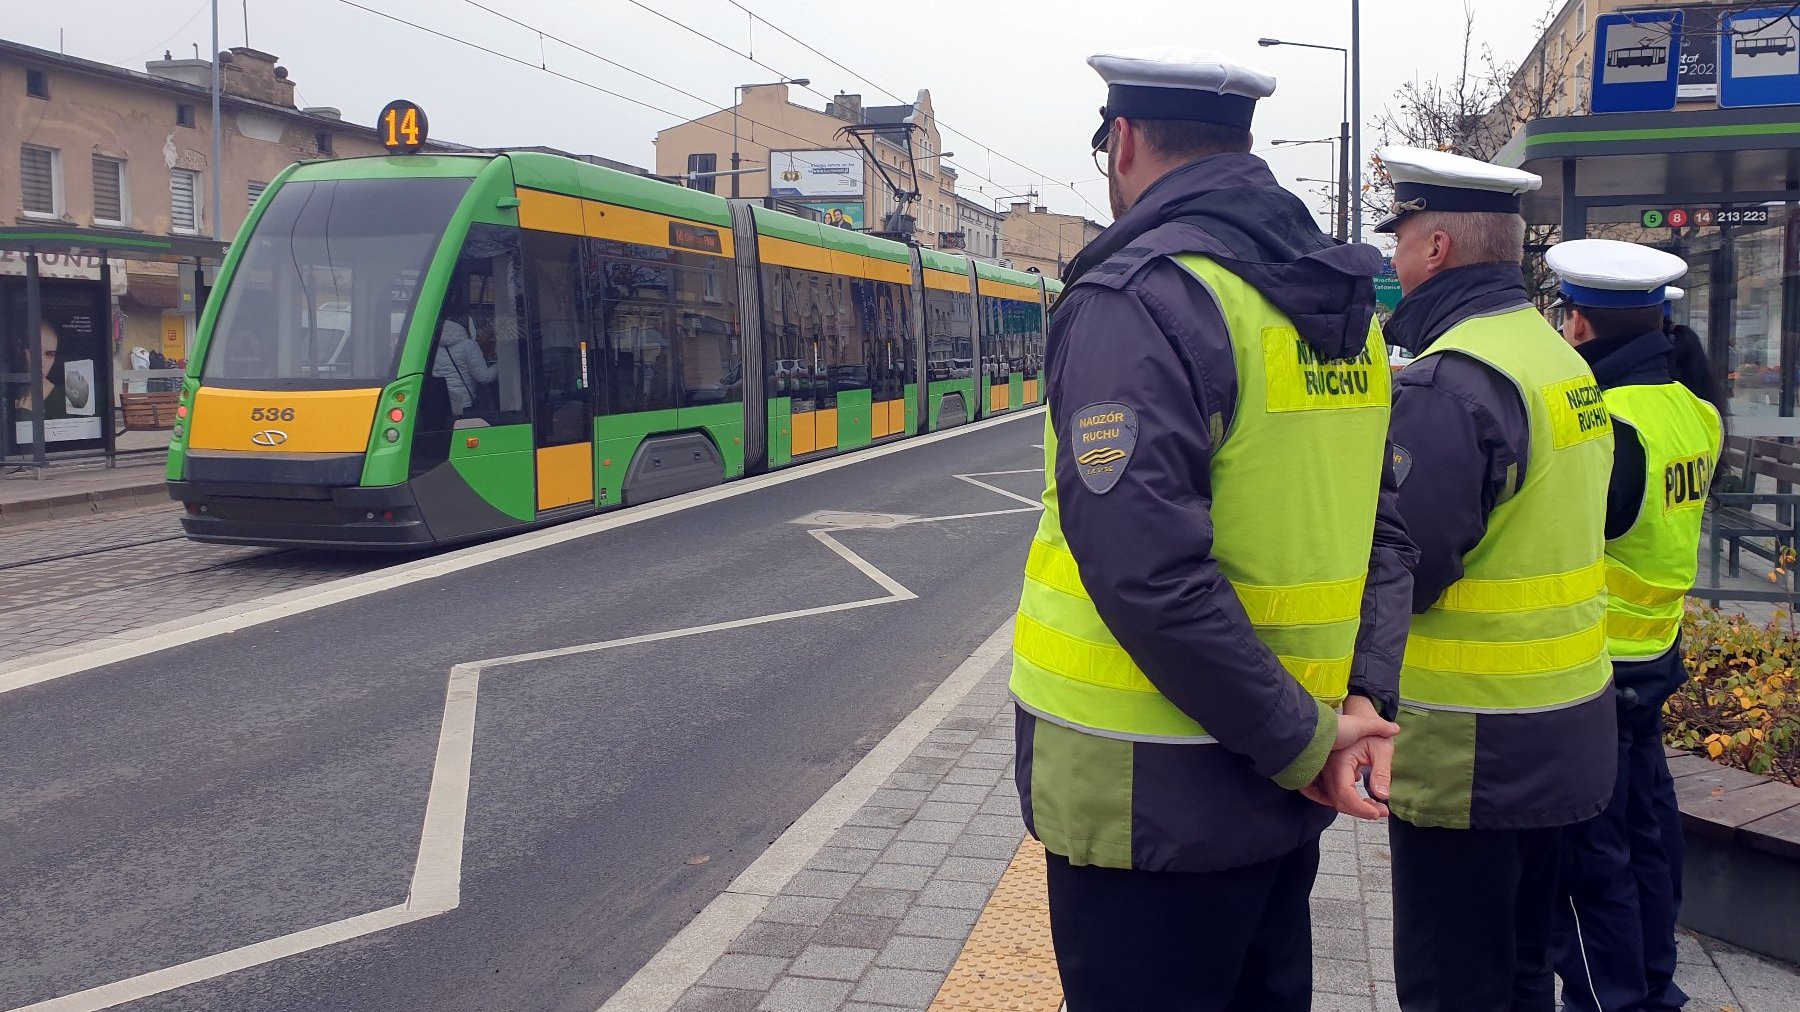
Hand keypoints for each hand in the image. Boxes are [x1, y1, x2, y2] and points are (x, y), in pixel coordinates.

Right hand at [1299, 704, 1397, 820]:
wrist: (1360, 718)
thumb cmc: (1373, 732)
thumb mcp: (1383, 749)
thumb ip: (1382, 772)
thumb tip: (1383, 796)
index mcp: (1340, 761)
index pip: (1345, 793)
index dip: (1360, 808)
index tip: (1378, 813)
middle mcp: (1327, 768)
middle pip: (1338, 800)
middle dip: (1360, 811)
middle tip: (1382, 812)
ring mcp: (1324, 770)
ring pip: (1334, 799)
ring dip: (1354, 807)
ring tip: (1376, 807)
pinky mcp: (1326, 773)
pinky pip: (1331, 793)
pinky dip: (1346, 801)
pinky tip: (1362, 800)